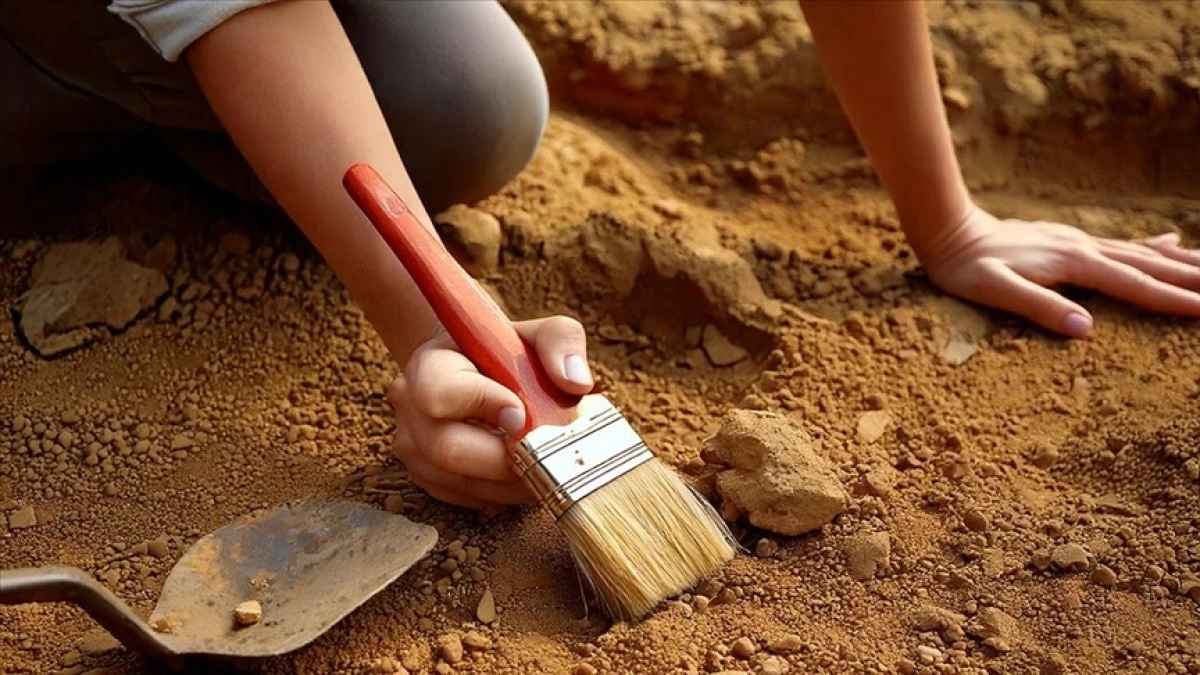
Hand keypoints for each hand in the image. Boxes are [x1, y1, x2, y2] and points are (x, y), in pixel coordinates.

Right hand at [387, 316, 593, 508]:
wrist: (473, 368)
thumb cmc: (506, 352)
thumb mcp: (537, 333)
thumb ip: (560, 342)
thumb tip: (577, 382)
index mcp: (430, 364)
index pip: (441, 393)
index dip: (488, 406)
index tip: (526, 413)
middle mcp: (409, 407)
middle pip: (449, 450)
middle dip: (507, 460)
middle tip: (545, 452)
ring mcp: (413, 446)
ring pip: (460, 483)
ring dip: (510, 483)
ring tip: (545, 465)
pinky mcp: (426, 477)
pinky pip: (465, 499)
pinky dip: (501, 494)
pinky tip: (524, 474)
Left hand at [915, 206, 1199, 337]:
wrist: (950, 232)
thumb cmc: (966, 268)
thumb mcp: (994, 290)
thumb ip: (1038, 306)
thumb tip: (1084, 328)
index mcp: (1074, 264)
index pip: (1134, 285)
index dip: (1171, 300)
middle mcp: (1085, 249)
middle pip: (1151, 266)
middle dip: (1192, 279)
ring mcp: (1080, 243)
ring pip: (1144, 254)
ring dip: (1183, 262)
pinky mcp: (1071, 242)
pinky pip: (1124, 246)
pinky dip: (1154, 247)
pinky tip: (1174, 242)